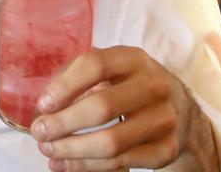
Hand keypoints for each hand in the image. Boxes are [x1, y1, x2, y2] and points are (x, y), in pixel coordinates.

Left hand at [30, 46, 218, 171]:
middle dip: (63, 123)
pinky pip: (120, 162)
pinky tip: (66, 163)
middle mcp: (154, 86)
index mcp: (134, 59)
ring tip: (49, 150)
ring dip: (72, 149)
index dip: (64, 86)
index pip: (95, 65)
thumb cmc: (132, 87)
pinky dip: (87, 166)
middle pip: (101, 107)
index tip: (43, 104)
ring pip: (110, 141)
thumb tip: (46, 104)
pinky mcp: (166, 149)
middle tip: (40, 132)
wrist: (179, 110)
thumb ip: (79, 77)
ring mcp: (163, 119)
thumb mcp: (113, 69)